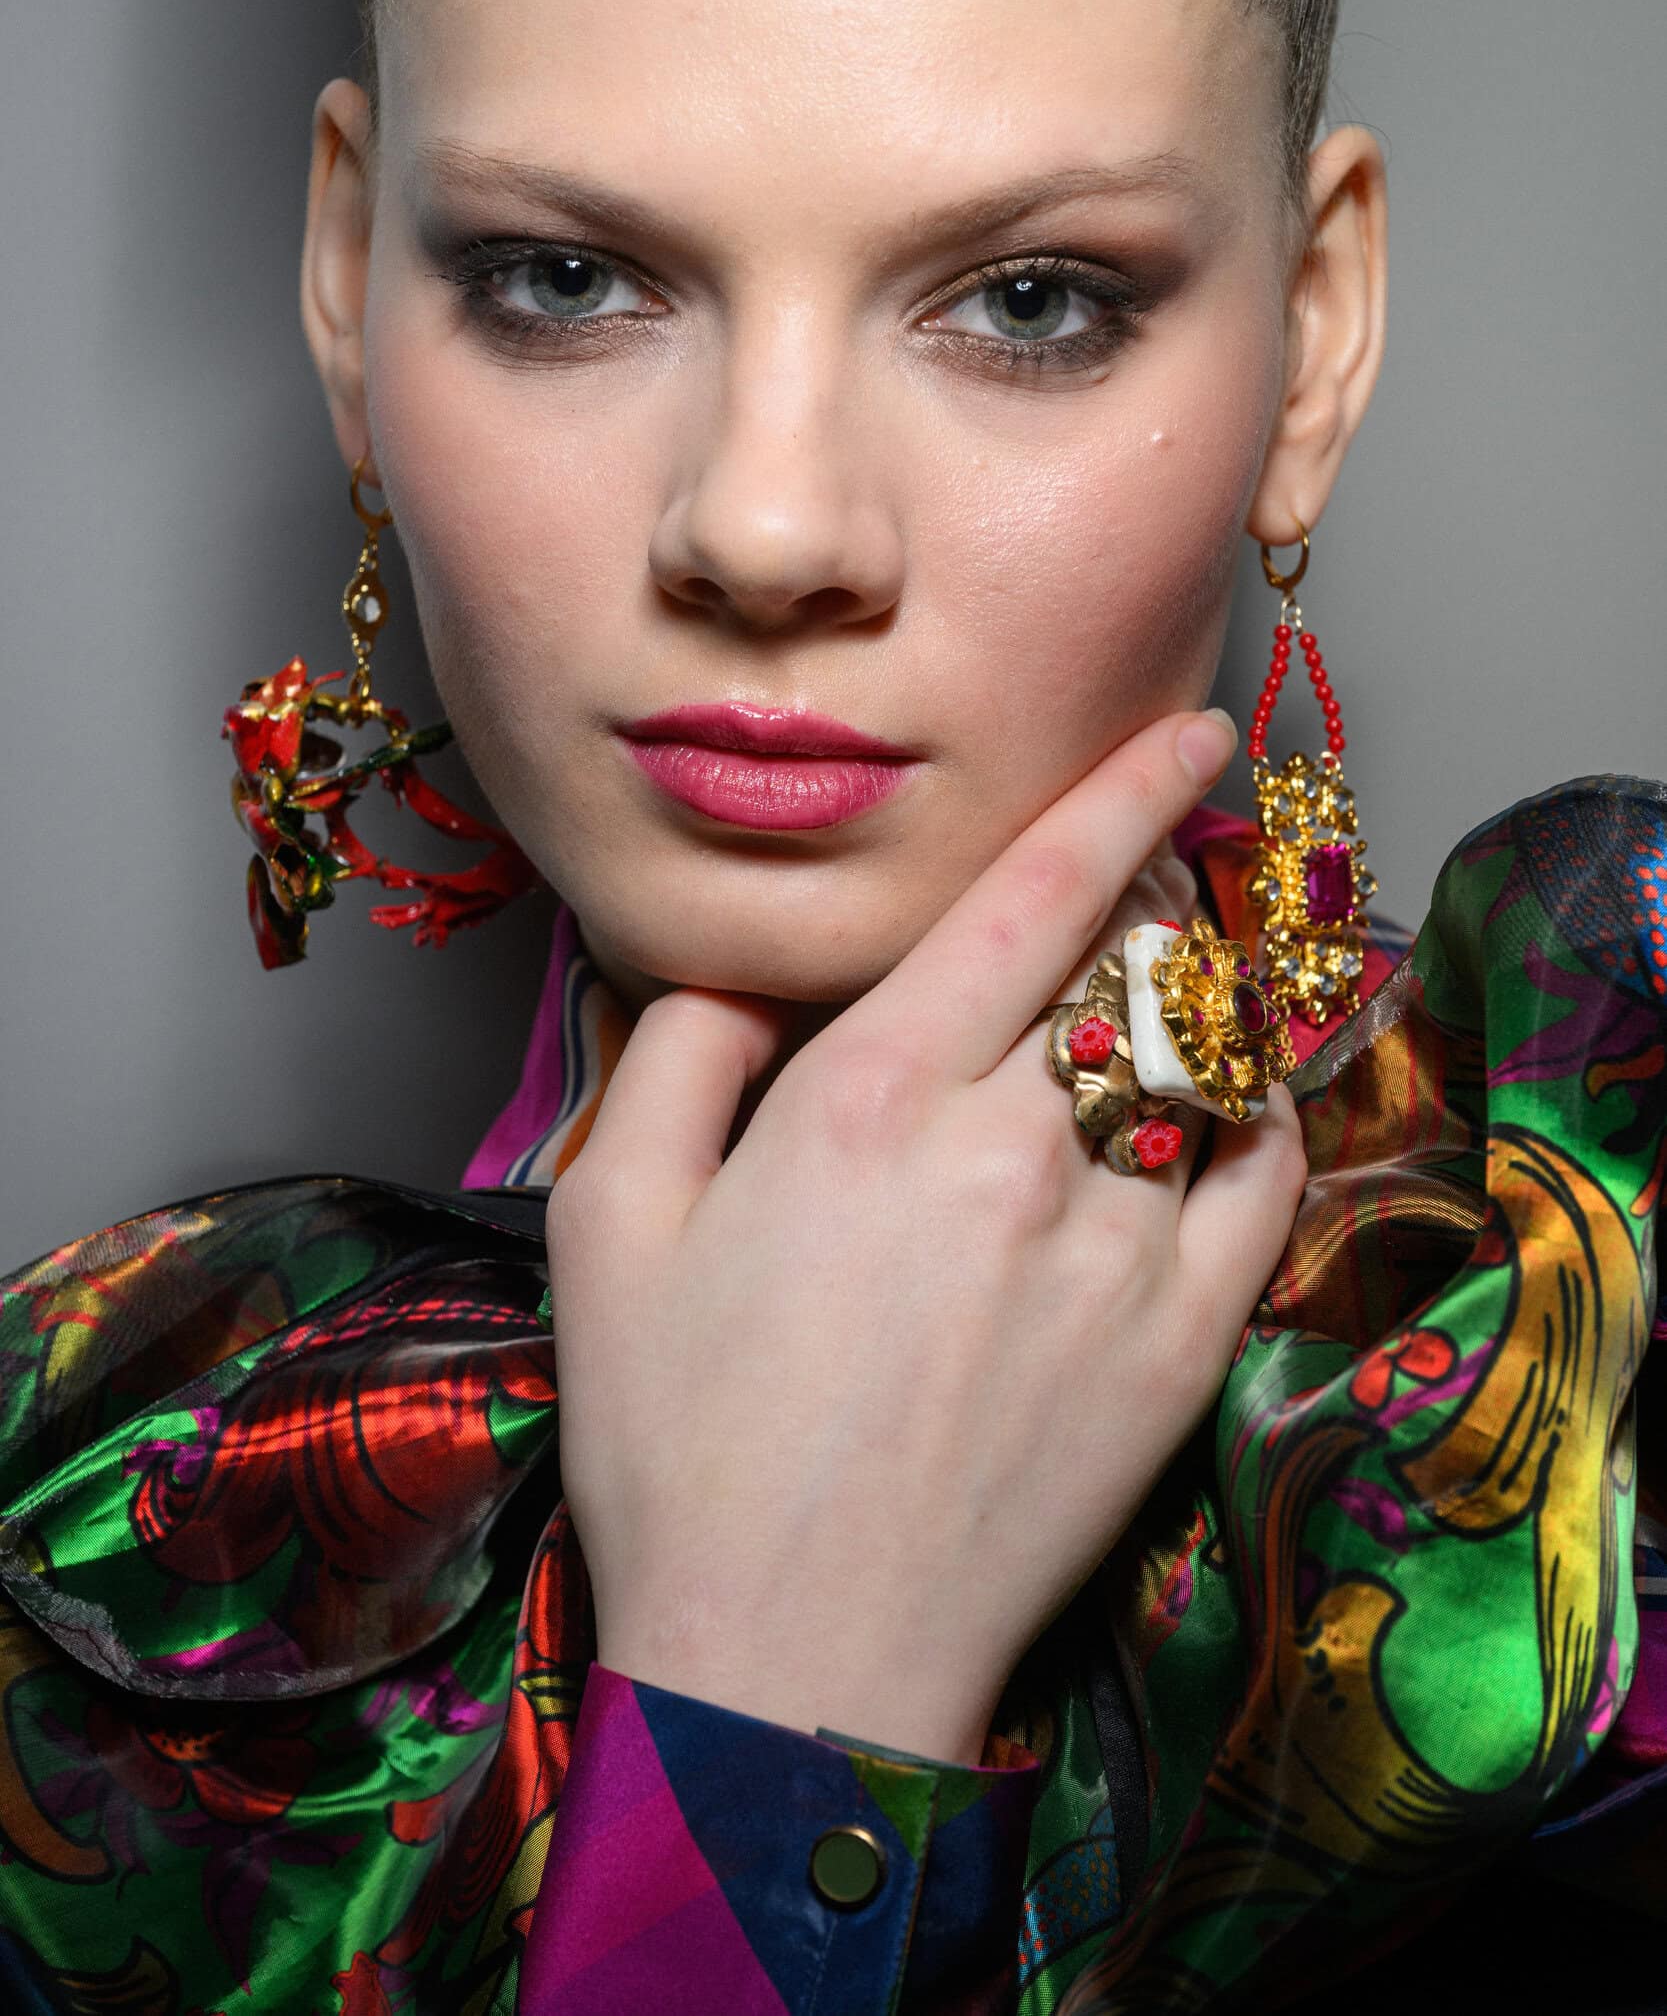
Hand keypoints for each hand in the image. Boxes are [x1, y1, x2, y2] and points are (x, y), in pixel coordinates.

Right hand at [545, 710, 1305, 1763]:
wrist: (792, 1657)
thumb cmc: (679, 1444)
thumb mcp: (605, 1224)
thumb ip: (673, 1054)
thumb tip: (742, 973)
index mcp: (868, 1099)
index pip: (1032, 901)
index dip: (1122, 799)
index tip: (1191, 737)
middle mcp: (1006, 1150)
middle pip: (1129, 967)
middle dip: (1151, 906)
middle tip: (1144, 893)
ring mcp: (1109, 1250)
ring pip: (1199, 1067)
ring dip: (1191, 1015)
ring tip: (1162, 1015)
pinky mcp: (1177, 1349)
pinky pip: (1262, 1187)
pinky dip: (1258, 1124)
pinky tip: (1226, 1114)